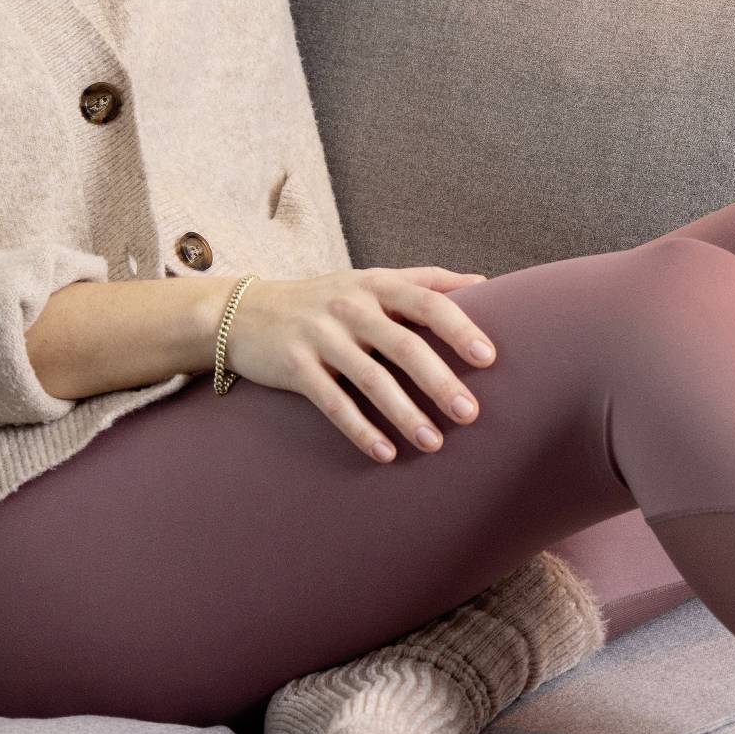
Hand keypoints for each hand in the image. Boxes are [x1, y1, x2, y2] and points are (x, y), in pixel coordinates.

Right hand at [219, 268, 497, 463]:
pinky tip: (386, 453)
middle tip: (471, 413)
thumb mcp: (369, 280)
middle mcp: (349, 306)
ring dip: (406, 414)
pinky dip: (361, 430)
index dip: (459, 328)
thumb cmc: (324, 300)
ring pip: (371, 379)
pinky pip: (333, 403)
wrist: (245, 312)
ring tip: (434, 443)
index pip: (427, 302)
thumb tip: (484, 281)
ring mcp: (320, 336)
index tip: (489, 358)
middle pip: (404, 345)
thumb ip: (423, 280)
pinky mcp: (295, 366)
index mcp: (375, 284)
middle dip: (440, 381)